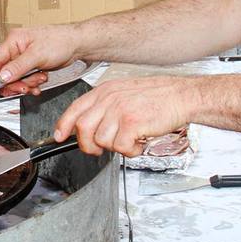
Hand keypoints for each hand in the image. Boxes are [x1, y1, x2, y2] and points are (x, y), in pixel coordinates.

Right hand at [0, 25, 80, 86]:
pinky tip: (40, 81)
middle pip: (5, 73)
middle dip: (16, 82)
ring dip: (27, 83)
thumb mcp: (37, 55)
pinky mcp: (32, 65)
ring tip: (39, 79)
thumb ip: (17, 67)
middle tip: (25, 86)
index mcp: (13, 40)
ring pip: (16, 78)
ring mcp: (24, 58)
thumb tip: (2, 76)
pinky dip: (32, 83)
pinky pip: (25, 79)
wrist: (77, 44)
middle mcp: (17, 49)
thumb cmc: (60, 40)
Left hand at [54, 76, 198, 156]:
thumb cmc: (157, 97)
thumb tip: (88, 126)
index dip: (63, 125)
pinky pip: (121, 147)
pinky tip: (140, 142)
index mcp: (105, 91)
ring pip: (102, 141)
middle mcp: (109, 99)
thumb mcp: (124, 93)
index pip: (75, 108)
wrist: (181, 96)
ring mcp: (119, 110)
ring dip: (116, 147)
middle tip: (100, 149)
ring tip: (131, 140)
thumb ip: (105, 106)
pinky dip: (131, 151)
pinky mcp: (131, 123)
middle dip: (88, 145)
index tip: (59, 136)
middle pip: (83, 128)